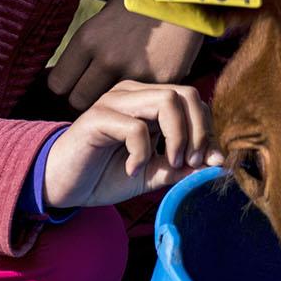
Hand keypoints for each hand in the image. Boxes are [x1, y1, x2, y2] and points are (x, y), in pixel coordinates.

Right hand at [42, 81, 223, 208]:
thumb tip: (218, 164)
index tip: (210, 162)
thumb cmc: (105, 175)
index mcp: (149, 101)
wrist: (62, 186)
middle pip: (185, 94)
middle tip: (192, 163)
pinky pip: (136, 127)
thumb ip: (181, 167)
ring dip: (177, 138)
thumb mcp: (152, 173)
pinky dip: (142, 153)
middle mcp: (134, 94)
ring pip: (166, 101)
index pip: (192, 100)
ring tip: (170, 165)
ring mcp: (115, 101)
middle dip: (199, 131)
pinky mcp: (97, 117)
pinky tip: (131, 170)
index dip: (208, 130)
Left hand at [48, 0, 204, 109]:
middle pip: (78, 101)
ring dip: (116, 102)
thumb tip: (72, 70)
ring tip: (124, 91)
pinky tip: (150, 83)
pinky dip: (145, 96)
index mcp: (87, 39)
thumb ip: (89, 45)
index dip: (67, 86)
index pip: (57, 84)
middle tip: (101, 91)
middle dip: (88, 99)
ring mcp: (135, 71)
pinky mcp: (162, 80)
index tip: (78, 83)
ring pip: (111, 106)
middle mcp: (107, 58)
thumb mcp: (104, 16)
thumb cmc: (139, 0)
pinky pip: (144, 98)